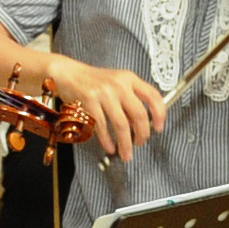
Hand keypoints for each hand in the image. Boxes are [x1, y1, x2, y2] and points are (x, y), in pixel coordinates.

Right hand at [50, 59, 165, 160]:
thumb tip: (141, 124)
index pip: (153, 96)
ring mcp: (104, 93)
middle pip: (139, 114)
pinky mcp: (90, 102)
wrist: (68, 74)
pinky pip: (103, 127)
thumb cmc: (93, 81)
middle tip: (141, 143)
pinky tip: (110, 147)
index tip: (159, 127)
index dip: (160, 114)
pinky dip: (108, 141)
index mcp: (129, 78)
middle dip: (143, 134)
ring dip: (125, 144)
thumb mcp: (116, 83)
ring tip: (126, 153)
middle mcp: (119, 84)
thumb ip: (130, 99)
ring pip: (121, 125)